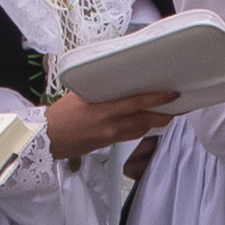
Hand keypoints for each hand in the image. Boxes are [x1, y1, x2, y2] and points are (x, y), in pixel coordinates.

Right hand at [44, 86, 176, 162]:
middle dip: (163, 115)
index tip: (171, 94)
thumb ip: (100, 90)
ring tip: (166, 115)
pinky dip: (140, 128)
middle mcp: (110, 125)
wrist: (47, 139)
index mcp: (102, 109)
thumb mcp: (79, 95)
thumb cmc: (60, 114)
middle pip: (145, 120)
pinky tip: (145, 124)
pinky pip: (130, 136)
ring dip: (154, 123)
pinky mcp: (107, 144)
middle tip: (177, 108)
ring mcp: (110, 137)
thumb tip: (116, 80)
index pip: (136, 103)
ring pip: (140, 130)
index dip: (157, 99)